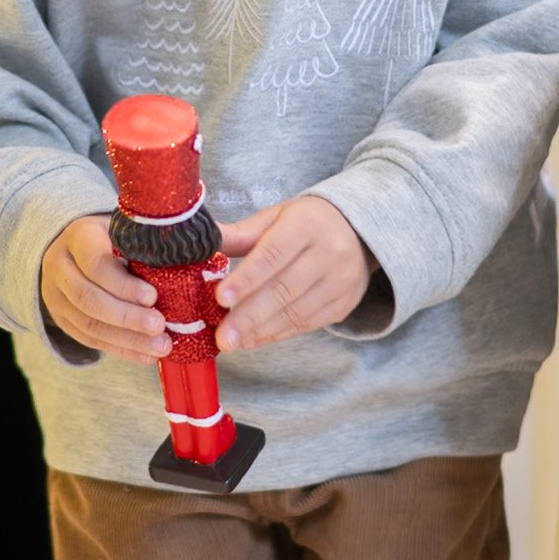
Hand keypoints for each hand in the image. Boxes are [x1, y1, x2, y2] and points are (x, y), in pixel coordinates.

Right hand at [41, 214, 172, 362]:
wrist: (73, 250)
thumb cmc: (112, 238)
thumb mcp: (125, 230)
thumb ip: (148, 243)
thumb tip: (193, 257)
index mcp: (78, 237)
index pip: (95, 264)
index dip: (123, 284)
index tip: (153, 296)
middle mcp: (60, 268)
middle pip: (89, 298)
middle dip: (127, 317)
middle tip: (160, 326)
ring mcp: (57, 297)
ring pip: (89, 325)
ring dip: (127, 339)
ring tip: (160, 346)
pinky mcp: (63, 321)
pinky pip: (91, 341)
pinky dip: (121, 350)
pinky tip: (146, 356)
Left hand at [213, 196, 373, 352]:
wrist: (357, 232)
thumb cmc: (305, 224)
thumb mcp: (275, 218)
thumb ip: (240, 234)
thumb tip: (201, 241)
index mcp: (307, 225)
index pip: (273, 254)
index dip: (247, 279)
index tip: (220, 298)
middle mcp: (329, 253)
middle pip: (284, 289)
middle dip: (249, 316)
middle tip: (222, 336)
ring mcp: (340, 282)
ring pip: (295, 312)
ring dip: (260, 331)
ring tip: (231, 342)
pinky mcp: (343, 305)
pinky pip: (305, 325)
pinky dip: (275, 335)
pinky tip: (252, 340)